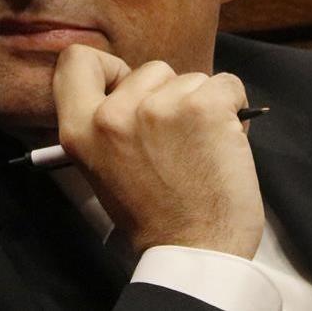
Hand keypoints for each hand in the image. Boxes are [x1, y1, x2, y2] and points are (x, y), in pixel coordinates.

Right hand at [52, 45, 264, 258]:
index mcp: (79, 130)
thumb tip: (133, 88)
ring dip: (202, 105)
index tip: (126, 88)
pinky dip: (234, 106)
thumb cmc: (156, 216)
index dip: (108, 68)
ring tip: (200, 149)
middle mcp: (113, 114)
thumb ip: (107, 125)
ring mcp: (158, 108)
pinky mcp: (203, 107)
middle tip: (175, 139)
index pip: (76, 59)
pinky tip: (225, 142)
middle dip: (168, 95)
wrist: (195, 251)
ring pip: (190, 78)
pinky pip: (227, 84)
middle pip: (149, 69)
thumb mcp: (103, 169)